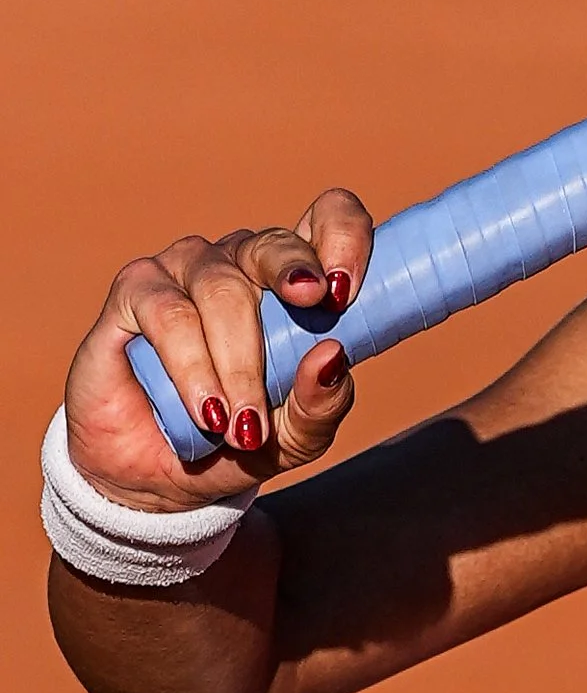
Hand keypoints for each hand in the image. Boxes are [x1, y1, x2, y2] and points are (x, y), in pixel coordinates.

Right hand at [63, 189, 373, 512]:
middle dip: (295, 275)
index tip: (345, 287)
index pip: (329, 219)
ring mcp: (187, 270)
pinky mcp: (135, 291)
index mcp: (299, 277)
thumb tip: (332, 356)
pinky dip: (191, 367)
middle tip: (314, 306)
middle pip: (274, 245)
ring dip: (238, 364)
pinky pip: (168, 313)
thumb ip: (323, 402)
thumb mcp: (300, 435)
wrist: (159, 473)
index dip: (343, 235)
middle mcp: (243, 262)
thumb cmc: (246, 439)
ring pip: (222, 292)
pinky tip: (206, 412)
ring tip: (243, 427)